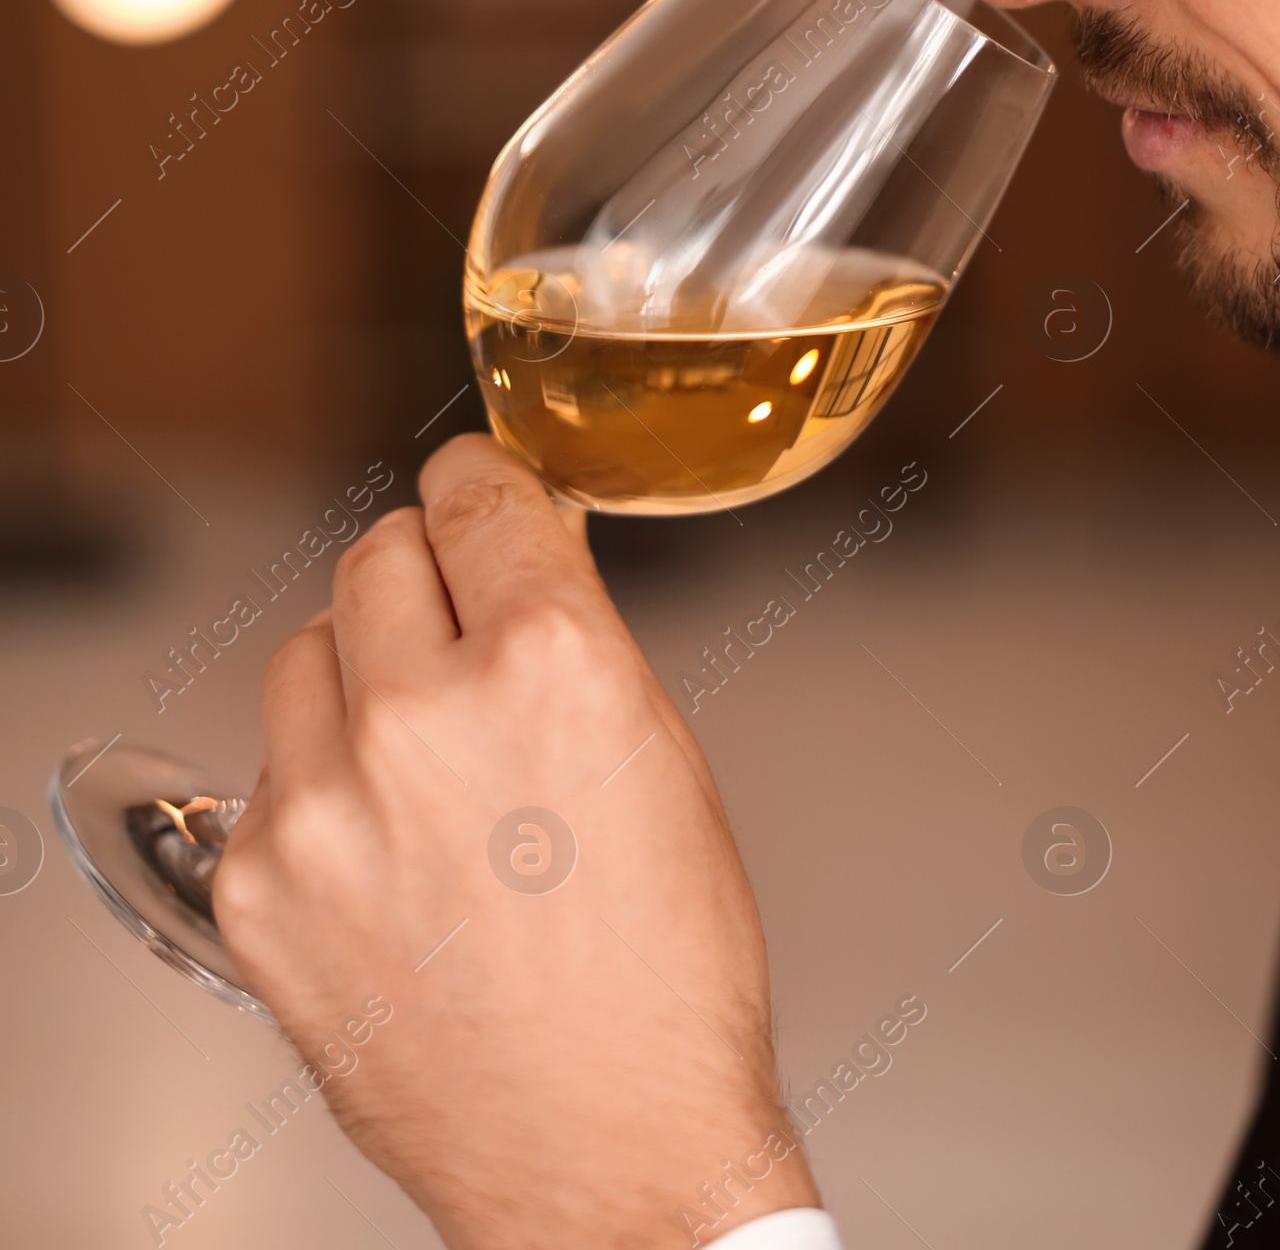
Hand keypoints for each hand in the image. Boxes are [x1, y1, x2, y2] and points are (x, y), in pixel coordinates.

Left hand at [214, 433, 817, 1248]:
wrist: (606, 1154)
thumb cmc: (663, 973)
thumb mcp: (659, 753)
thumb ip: (571, 629)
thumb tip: (517, 547)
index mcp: (549, 661)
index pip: (471, 491)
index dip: (478, 485)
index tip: (471, 494)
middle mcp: (424, 716)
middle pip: (374, 554)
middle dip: (421, 580)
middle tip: (454, 634)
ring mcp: (323, 805)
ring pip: (305, 652)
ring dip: (358, 678)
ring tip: (422, 764)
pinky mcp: (256, 888)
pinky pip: (268, 776)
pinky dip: (320, 793)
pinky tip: (388, 858)